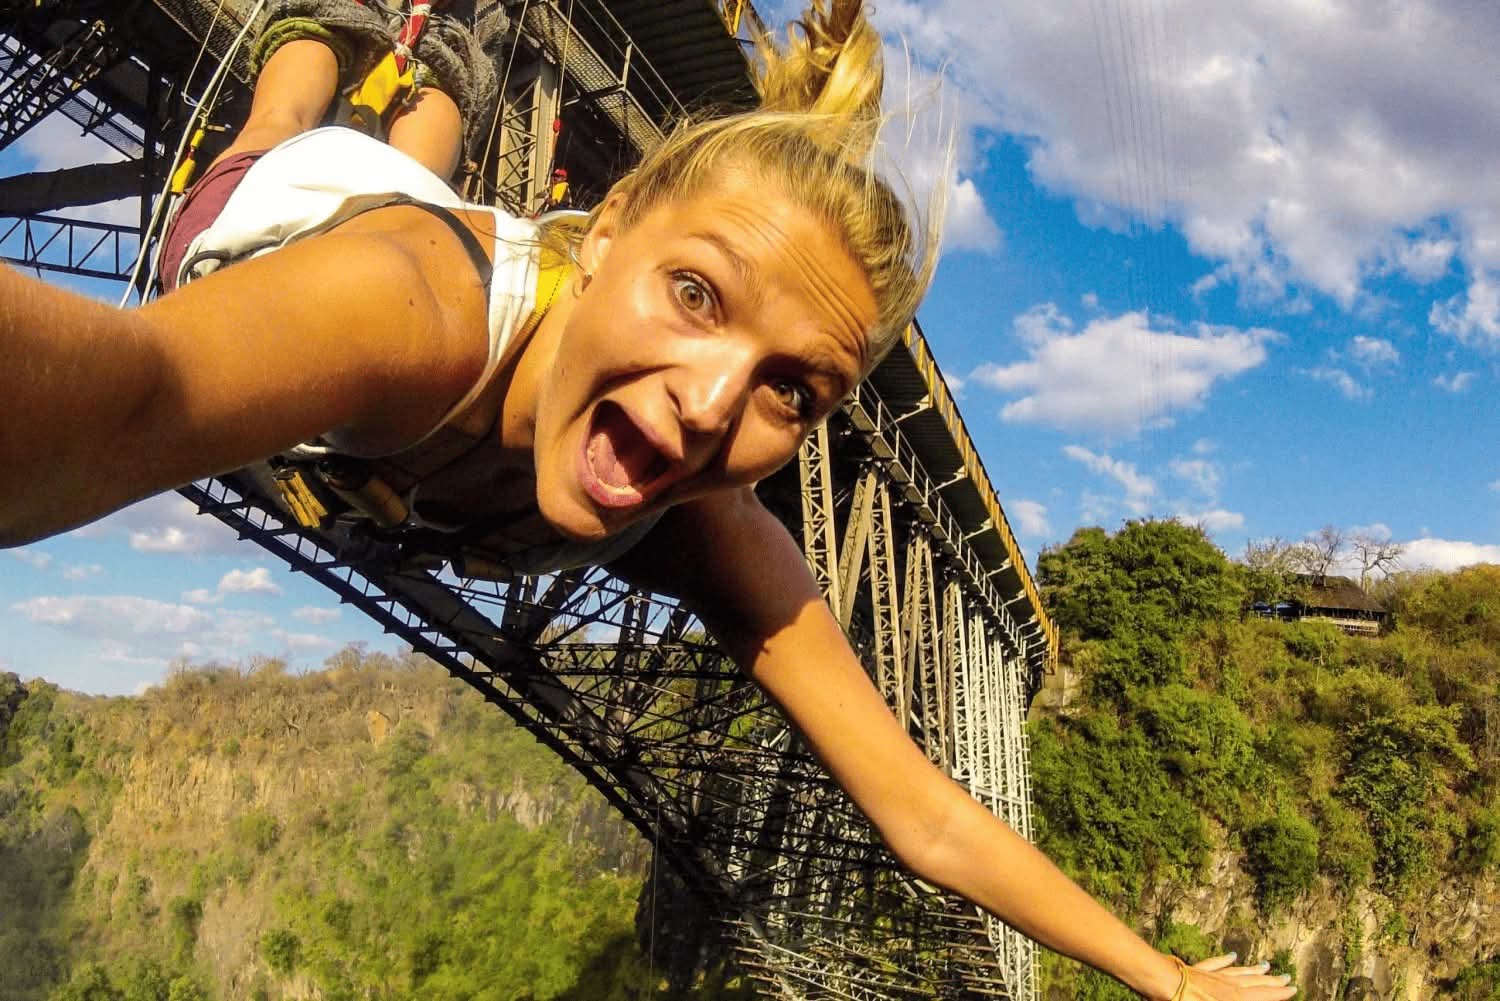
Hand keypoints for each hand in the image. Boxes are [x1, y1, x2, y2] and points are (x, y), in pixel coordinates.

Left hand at [1172, 953, 1296, 999]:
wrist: (1161, 981)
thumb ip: (1243, 1000)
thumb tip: (1254, 997)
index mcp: (1234, 998)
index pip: (1261, 995)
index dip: (1277, 993)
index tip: (1293, 987)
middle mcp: (1227, 985)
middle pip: (1253, 982)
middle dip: (1271, 982)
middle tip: (1286, 977)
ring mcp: (1211, 975)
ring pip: (1238, 972)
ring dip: (1253, 970)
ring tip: (1266, 966)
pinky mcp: (1196, 970)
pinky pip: (1215, 964)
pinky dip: (1225, 960)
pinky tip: (1232, 955)